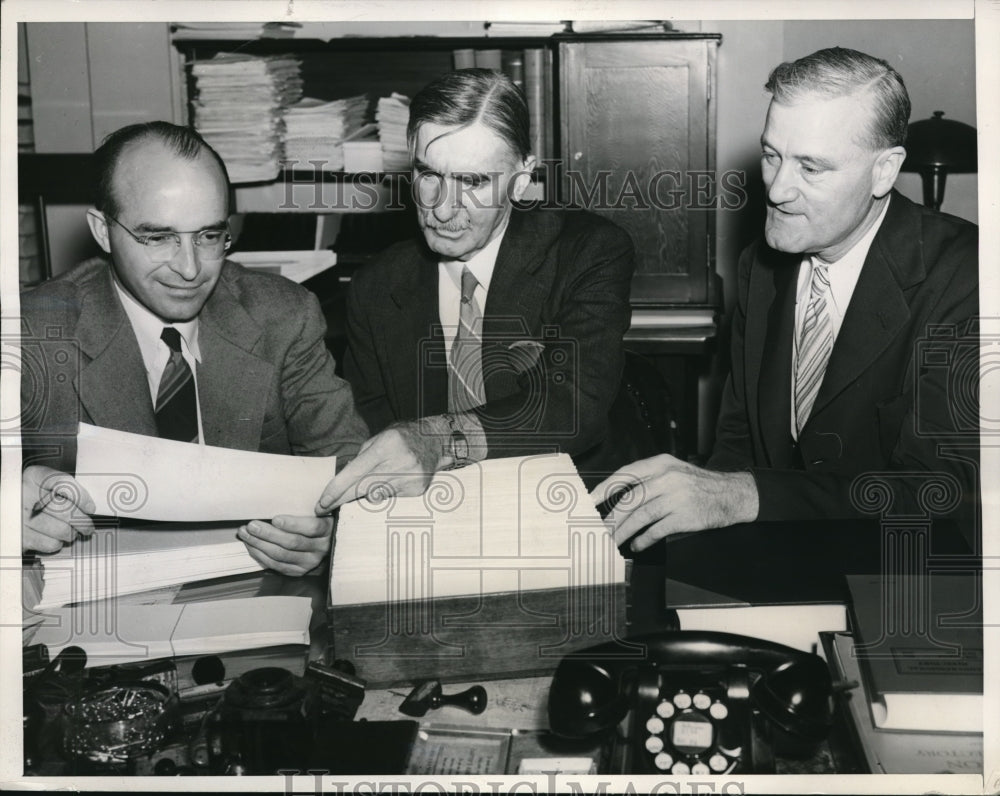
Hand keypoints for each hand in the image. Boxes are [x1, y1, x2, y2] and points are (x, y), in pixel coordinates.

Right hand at [22, 465, 95, 553]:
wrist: (7, 509)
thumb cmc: (30, 497)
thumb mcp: (43, 484)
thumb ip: (64, 488)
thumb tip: (88, 506)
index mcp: (33, 477)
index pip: (63, 484)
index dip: (82, 497)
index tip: (90, 507)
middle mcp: (24, 494)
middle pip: (66, 510)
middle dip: (83, 522)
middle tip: (87, 526)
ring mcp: (20, 516)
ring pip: (62, 530)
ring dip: (72, 534)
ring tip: (71, 532)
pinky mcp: (19, 536)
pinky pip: (50, 543)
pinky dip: (57, 543)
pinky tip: (54, 537)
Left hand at [237, 514, 333, 575]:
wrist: (325, 542)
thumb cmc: (316, 519)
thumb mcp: (319, 510)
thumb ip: (308, 505)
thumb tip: (278, 496)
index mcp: (328, 529)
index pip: (312, 528)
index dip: (293, 524)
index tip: (275, 519)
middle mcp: (321, 548)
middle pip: (292, 543)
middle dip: (268, 534)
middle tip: (251, 525)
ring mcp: (310, 562)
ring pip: (281, 555)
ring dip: (260, 544)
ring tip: (245, 533)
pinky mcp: (299, 571)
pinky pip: (277, 566)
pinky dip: (261, 556)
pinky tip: (251, 546)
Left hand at [315, 421, 442, 511]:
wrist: (436, 440)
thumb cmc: (403, 437)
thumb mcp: (379, 437)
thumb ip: (362, 456)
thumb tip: (344, 477)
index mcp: (386, 447)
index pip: (354, 473)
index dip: (335, 490)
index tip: (321, 502)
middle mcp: (399, 463)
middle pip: (361, 489)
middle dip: (340, 499)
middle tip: (323, 508)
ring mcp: (410, 479)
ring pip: (375, 495)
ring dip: (364, 494)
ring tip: (366, 485)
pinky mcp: (417, 490)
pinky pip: (390, 497)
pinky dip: (384, 492)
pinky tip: (392, 480)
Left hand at [590, 454, 758, 551]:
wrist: (732, 494)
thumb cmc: (699, 484)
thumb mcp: (674, 471)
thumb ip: (649, 479)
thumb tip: (619, 497)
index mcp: (661, 464)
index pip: (626, 474)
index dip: (606, 488)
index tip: (591, 500)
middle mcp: (667, 478)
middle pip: (630, 500)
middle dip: (612, 517)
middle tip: (601, 529)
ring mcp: (676, 497)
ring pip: (640, 516)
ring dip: (624, 531)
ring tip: (615, 541)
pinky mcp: (684, 516)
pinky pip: (657, 530)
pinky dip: (644, 540)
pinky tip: (637, 545)